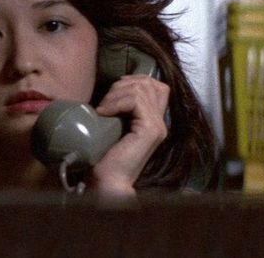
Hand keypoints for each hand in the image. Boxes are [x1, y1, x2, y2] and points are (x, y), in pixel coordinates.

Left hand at [89, 74, 169, 197]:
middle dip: (122, 85)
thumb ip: (122, 109)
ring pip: (141, 89)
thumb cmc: (106, 157)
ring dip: (116, 94)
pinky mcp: (150, 130)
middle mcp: (160, 123)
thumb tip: (114, 86)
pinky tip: (103, 113)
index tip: (115, 90)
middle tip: (105, 101)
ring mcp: (157, 126)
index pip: (158, 86)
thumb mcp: (115, 125)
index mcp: (154, 121)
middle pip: (149, 83)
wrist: (108, 182)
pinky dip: (116, 102)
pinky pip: (135, 101)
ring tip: (103, 109)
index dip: (136, 80)